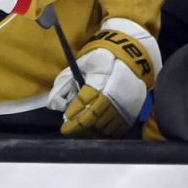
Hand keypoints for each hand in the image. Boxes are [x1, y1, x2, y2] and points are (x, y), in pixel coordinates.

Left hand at [46, 19, 160, 137]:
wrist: (129, 55)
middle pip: (93, 118)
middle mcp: (113, 96)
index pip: (83, 104)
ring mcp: (124, 104)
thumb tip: (55, 104)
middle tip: (69, 129)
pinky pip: (118, 129)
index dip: (73, 116)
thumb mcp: (80, 66)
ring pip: (105, 126)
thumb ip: (65, 83)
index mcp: (99, 82)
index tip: (64, 124)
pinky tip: (97, 129)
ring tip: (82, 129)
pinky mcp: (133, 110)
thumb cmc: (100, 60)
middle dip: (79, 127)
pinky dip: (106, 132)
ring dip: (92, 130)